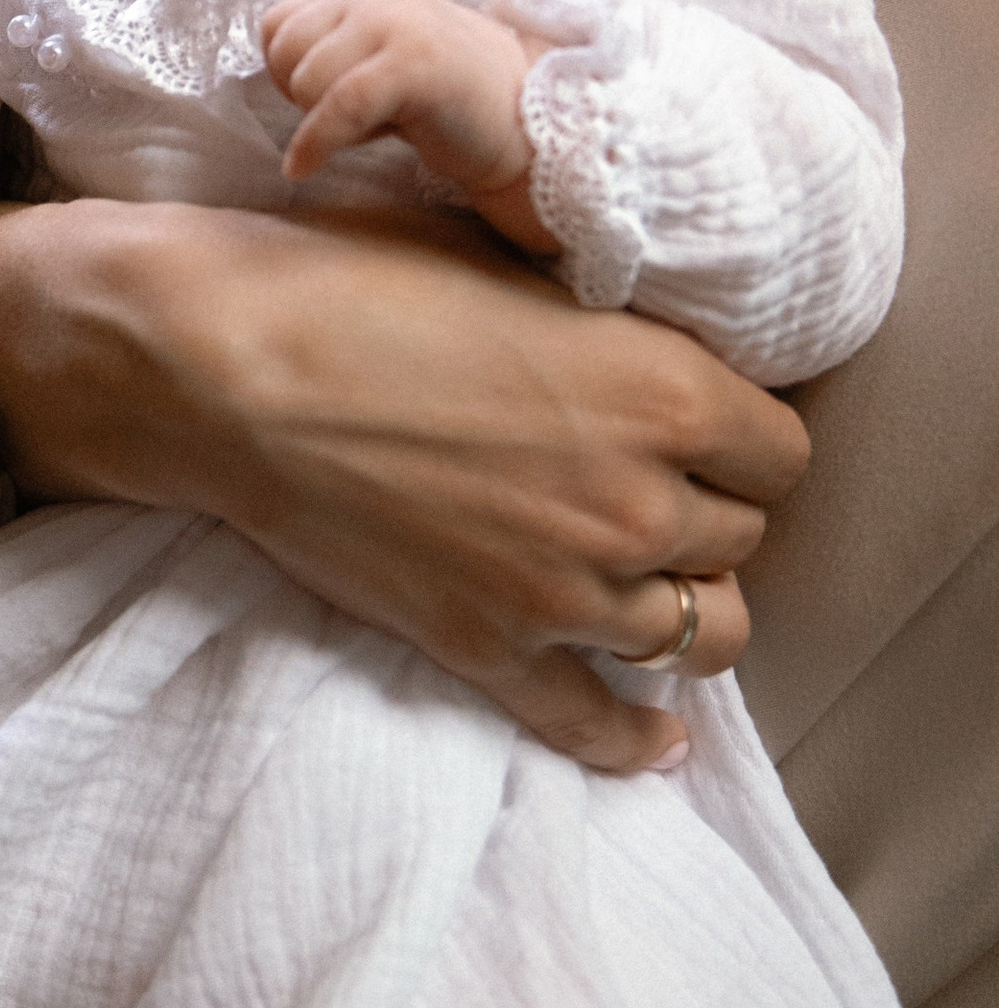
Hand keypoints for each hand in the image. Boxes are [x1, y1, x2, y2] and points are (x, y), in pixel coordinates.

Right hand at [0, 198, 804, 773]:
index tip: (703, 434)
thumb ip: (608, 338)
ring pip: (700, 636)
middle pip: (742, 543)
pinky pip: (595, 723)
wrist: (225, 368)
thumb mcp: (515, 270)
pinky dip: (635, 737)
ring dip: (679, 606)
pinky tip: (656, 737)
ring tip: (646, 585)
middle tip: (647, 492)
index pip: (782, 453)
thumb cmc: (357, 284)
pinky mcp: (487, 649)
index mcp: (665, 394)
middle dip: (703, 516)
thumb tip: (641, 368)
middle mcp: (637, 504)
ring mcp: (565, 591)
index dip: (743, 442)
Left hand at [265, 0, 555, 255]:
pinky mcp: (413, 64)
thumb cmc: (443, 101)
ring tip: (372, 128)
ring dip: (323, 121)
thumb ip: (331, 48)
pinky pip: (335, 106)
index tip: (316, 100)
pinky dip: (313, 144)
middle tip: (346, 120)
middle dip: (299, 97)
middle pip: (285, 50)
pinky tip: (304, 169)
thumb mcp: (378, 56)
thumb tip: (269, 69)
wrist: (525, 122)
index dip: (284, 71)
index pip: (277, 24)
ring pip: (307, 79)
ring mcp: (396, 23)